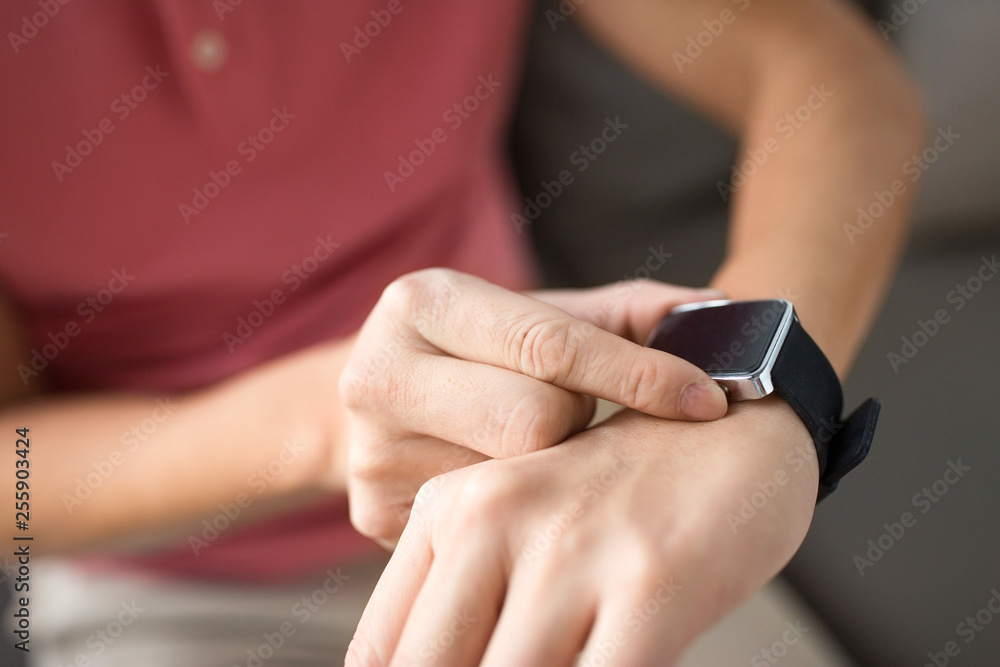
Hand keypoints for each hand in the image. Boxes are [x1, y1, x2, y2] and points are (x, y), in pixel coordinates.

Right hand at [337, 268, 727, 544]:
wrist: (374, 395)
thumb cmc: (475, 353)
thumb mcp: (530, 316)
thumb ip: (619, 314)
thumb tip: (717, 318)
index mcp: (421, 303)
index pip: (549, 344)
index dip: (639, 374)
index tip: (704, 399)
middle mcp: (379, 371)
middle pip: (533, 422)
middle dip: (576, 424)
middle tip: (573, 416)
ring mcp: (372, 451)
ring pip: (514, 481)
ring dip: (551, 468)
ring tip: (541, 448)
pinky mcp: (376, 513)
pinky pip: (485, 525)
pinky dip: (517, 506)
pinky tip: (512, 485)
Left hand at [346, 396, 817, 665]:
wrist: (735, 426)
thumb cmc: (625, 490)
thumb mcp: (517, 520)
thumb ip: (463, 599)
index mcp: (450, 508)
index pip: (382, 650)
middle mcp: (494, 520)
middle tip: (518, 664)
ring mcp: (570, 551)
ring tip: (562, 660)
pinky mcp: (649, 584)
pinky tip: (612, 665)